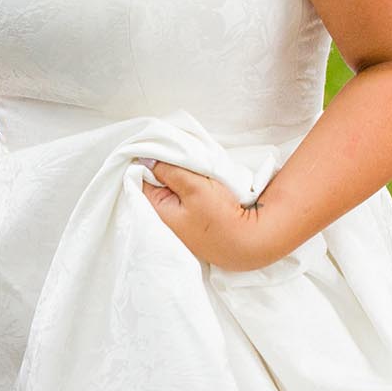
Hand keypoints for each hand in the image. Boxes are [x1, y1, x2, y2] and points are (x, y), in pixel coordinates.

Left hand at [141, 162, 283, 271]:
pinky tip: (202, 183)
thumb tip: (146, 160)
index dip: (150, 161)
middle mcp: (164, 221)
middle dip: (166, 169)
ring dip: (181, 178)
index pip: (141, 179)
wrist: (250, 241)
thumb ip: (168, 171)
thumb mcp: (193, 187)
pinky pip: (184, 200)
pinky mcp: (193, 224)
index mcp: (157, 212)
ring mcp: (179, 224)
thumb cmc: (221, 217)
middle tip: (182, 156)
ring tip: (195, 170)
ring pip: (172, 191)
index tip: (163, 148)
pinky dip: (190, 188)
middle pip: (156, 185)